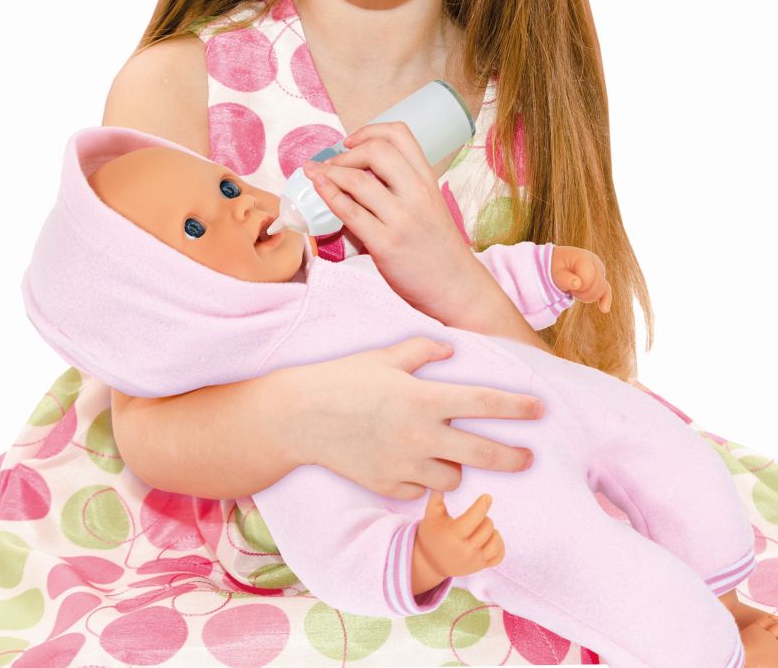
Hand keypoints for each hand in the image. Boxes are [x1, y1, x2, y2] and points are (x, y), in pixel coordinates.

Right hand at [301, 336, 541, 498]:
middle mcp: (421, 436)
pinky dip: (423, 480)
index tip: (539, 409)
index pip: (484, 404)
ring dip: (457, 468)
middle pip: (484, 454)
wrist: (299, 417)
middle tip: (528, 457)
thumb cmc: (342, 379)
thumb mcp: (384, 356)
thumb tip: (450, 349)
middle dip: (514, 458)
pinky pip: (420, 490)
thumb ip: (422, 350)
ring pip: (453, 479)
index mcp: (424, 399)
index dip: (517, 408)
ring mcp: (405, 465)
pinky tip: (416, 467)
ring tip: (453, 457)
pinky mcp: (388, 486)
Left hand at [302, 122, 476, 315]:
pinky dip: (329, 195)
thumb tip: (354, 174)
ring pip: (358, 181)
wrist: (456, 288)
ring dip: (329, 172)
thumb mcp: (428, 206)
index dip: (369, 131)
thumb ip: (401, 187)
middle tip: (332, 164)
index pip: (400, 135)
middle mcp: (417, 194)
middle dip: (346, 152)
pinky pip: (349, 212)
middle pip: (376, 151)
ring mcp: (402, 219)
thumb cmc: (437, 248)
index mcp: (427, 180)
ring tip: (315, 174)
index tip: (350, 141)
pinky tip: (319, 188)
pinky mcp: (385, 244)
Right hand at [412, 492, 504, 592]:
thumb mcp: (430, 516)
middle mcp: (465, 550)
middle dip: (484, 517)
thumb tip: (440, 484)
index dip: (481, 506)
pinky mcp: (480, 567)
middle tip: (477, 514)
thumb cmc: (431, 535)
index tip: (487, 496)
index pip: (472, 520)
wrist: (430, 563)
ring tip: (484, 526)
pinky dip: (500, 545)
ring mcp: (474, 561)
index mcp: (453, 535)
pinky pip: (498, 557)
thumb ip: (436, 499)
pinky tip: (492, 537)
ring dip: (493, 532)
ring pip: (495, 544)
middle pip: (486, 529)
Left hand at [551, 246, 611, 311]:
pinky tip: (604, 308)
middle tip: (570, 288)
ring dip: (587, 296)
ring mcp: (600, 271)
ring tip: (575, 289)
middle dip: (583, 292)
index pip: (588, 279)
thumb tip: (577, 284)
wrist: (560, 263)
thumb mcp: (557, 272)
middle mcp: (595, 263)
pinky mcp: (601, 279)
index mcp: (584, 258)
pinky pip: (606, 290)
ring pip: (601, 290)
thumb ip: (565, 279)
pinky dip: (605, 300)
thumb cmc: (557, 267)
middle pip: (597, 285)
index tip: (567, 284)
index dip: (578, 287)